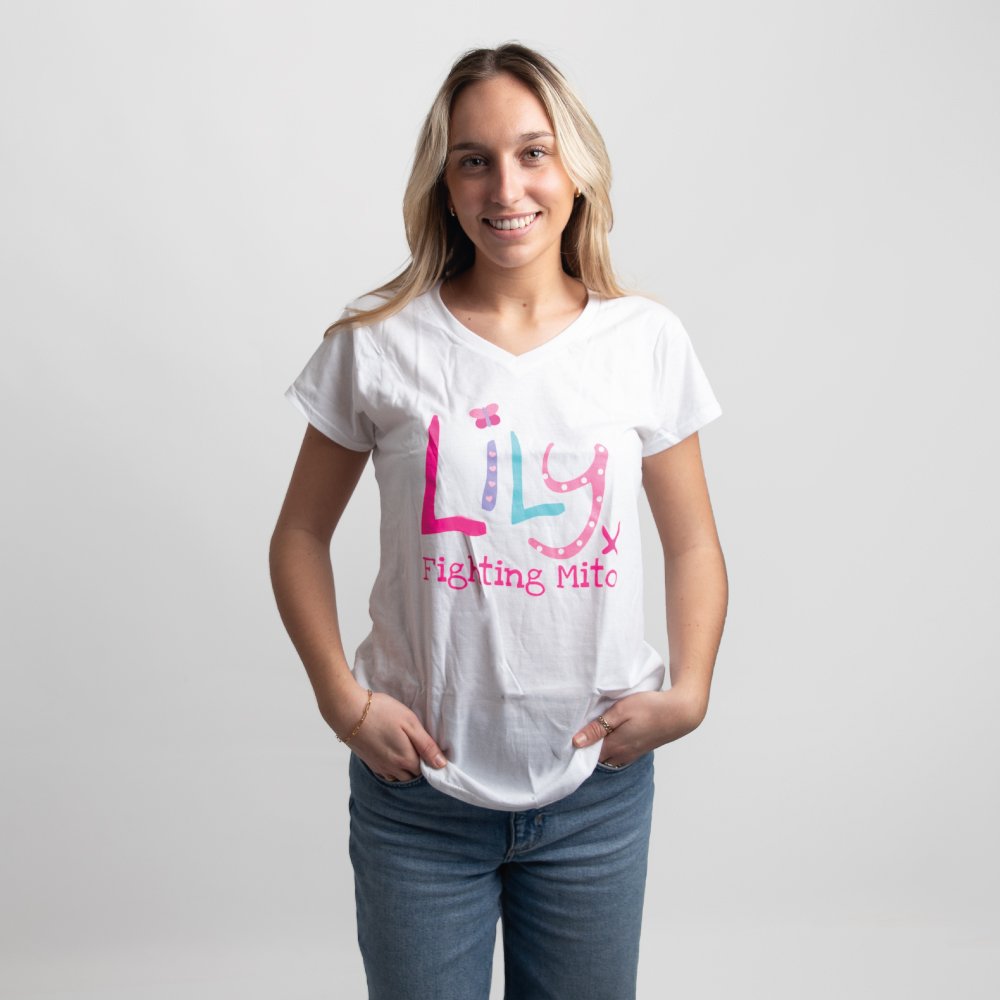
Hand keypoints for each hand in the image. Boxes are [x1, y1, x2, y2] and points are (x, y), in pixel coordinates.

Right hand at [327, 683, 447, 780]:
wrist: (348, 712)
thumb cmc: (382, 713)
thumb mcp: (410, 723)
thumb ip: (426, 745)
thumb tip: (442, 765)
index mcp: (406, 759)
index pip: (425, 770)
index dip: (430, 761)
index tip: (429, 749)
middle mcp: (393, 768)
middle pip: (412, 776)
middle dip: (418, 767)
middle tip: (419, 749)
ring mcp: (379, 767)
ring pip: (398, 777)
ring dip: (405, 770)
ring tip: (407, 752)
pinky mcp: (369, 762)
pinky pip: (385, 774)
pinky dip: (392, 770)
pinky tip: (392, 756)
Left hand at [572, 687, 706, 766]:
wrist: (681, 712)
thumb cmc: (650, 707)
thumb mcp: (620, 711)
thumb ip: (598, 727)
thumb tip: (576, 742)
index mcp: (615, 746)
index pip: (588, 755)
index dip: (578, 748)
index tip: (567, 739)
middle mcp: (623, 754)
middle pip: (598, 758)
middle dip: (587, 750)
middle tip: (577, 734)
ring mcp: (634, 753)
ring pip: (610, 757)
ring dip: (601, 748)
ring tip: (593, 734)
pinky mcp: (642, 748)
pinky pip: (621, 754)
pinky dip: (613, 747)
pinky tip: (612, 735)